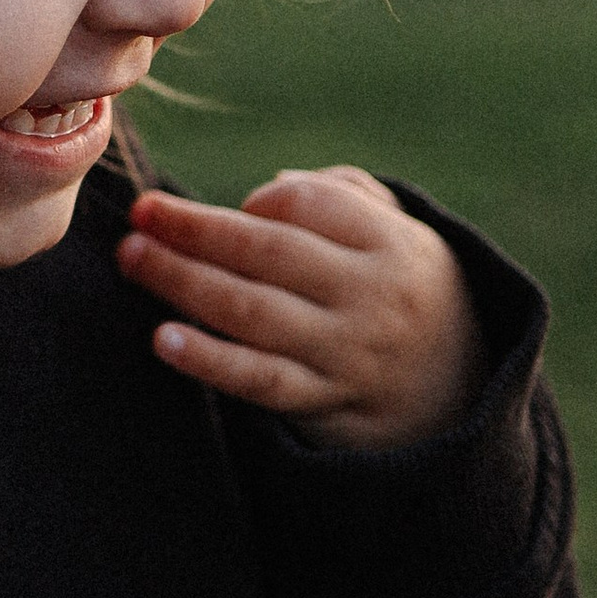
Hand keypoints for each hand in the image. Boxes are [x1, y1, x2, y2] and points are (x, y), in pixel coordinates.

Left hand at [115, 166, 488, 451]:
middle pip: (268, 253)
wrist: (462, 398)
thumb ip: (339, 195)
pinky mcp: (327, 403)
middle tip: (139, 215)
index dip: (253, 200)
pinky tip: (165, 338)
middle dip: (194, 230)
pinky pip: (262, 380)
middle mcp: (372, 296)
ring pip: (253, 313)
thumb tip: (262, 194)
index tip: (223, 203)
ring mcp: (349, 354)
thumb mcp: (402, 234)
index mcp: (392, 242)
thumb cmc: (403, 291)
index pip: (308, 203)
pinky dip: (210, 359)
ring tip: (134, 259)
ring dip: (183, 282)